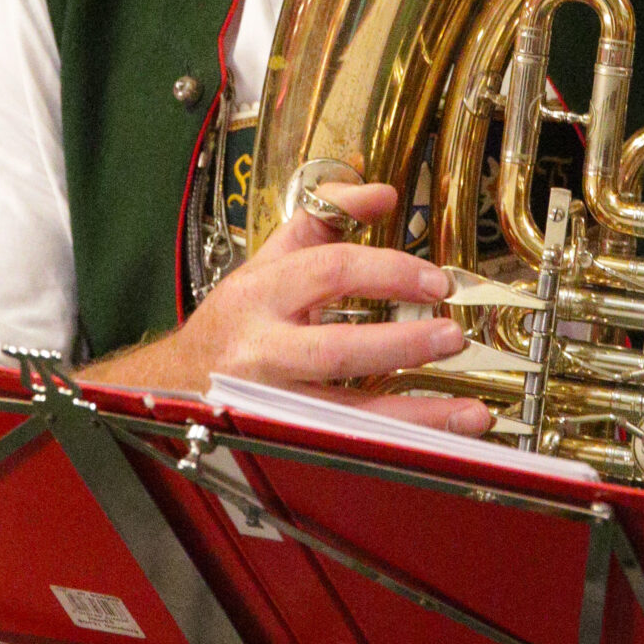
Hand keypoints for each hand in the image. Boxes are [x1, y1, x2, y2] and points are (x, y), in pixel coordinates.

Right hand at [81, 182, 490, 435]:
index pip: (329, 270)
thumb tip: (382, 193)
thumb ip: (325, 218)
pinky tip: (438, 449)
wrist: (173, 385)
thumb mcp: (268, 259)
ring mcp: (270, 405)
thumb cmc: (233, 322)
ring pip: (345, 416)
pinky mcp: (282, 445)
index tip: (437, 281)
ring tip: (470, 414)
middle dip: (401, 345)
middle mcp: (262, 350)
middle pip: (336, 350)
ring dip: (413, 416)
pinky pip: (347, 450)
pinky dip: (395, 450)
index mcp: (262, 293)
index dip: (388, 270)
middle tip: (453, 337)